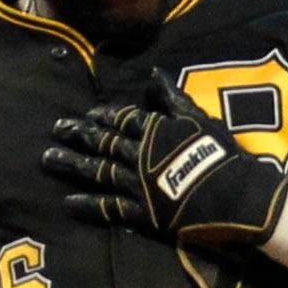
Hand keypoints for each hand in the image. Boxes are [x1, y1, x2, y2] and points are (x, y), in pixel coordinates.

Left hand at [42, 76, 287, 248]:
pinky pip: (109, 208)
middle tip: (56, 128)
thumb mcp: (201, 121)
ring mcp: (138, 185)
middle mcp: (140, 156)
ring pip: (97, 171)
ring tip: (48, 158)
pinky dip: (87, 204)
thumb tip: (154, 75)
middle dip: (78, 134)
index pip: (123, 119)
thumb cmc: (225, 157)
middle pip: (102, 142)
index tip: (87, 114)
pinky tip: (68, 201)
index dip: (103, 116)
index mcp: (155, 131)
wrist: (239, 198)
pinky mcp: (142, 213)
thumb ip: (174, 100)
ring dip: (72, 164)